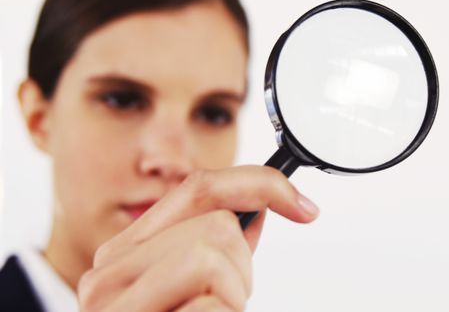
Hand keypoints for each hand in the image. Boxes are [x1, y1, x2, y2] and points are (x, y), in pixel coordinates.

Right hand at [78, 166, 318, 311]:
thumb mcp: (195, 289)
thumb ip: (220, 247)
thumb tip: (262, 206)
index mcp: (124, 255)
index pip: (196, 188)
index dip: (259, 185)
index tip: (304, 208)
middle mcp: (108, 274)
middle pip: (217, 226)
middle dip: (241, 269)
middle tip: (222, 304)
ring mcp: (116, 306)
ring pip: (212, 255)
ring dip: (232, 297)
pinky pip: (212, 306)